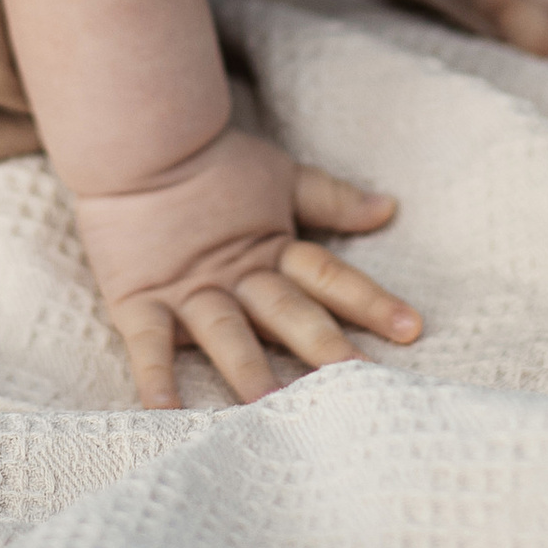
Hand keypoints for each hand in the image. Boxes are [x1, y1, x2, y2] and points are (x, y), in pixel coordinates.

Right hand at [71, 123, 422, 411]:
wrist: (138, 136)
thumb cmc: (211, 159)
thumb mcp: (280, 176)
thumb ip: (330, 199)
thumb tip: (388, 208)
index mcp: (273, 247)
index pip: (329, 276)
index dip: (368, 301)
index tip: (410, 329)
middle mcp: (238, 274)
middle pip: (287, 312)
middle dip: (324, 346)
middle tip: (358, 381)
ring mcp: (189, 290)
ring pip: (226, 333)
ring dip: (248, 370)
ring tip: (272, 407)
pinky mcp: (140, 298)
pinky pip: (148, 343)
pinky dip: (155, 376)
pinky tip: (167, 412)